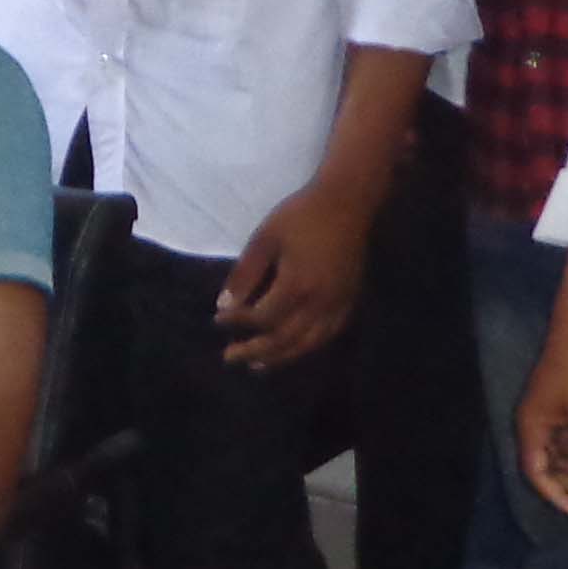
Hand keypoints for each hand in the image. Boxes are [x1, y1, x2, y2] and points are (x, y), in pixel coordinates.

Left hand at [218, 173, 374, 371]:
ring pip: (307, 343)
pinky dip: (307, 347)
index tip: (218, 320)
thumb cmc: (300, 215)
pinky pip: (329, 335)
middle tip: (230, 357)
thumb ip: (244, 274)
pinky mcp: (349, 301)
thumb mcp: (264, 239)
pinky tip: (293, 350)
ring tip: (257, 366)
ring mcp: (338, 305)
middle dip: (255, 350)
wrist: (347, 202)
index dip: (238, 322)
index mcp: (296, 286)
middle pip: (284, 339)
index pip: (262, 317)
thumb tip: (224, 306)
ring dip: (280, 357)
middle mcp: (320, 303)